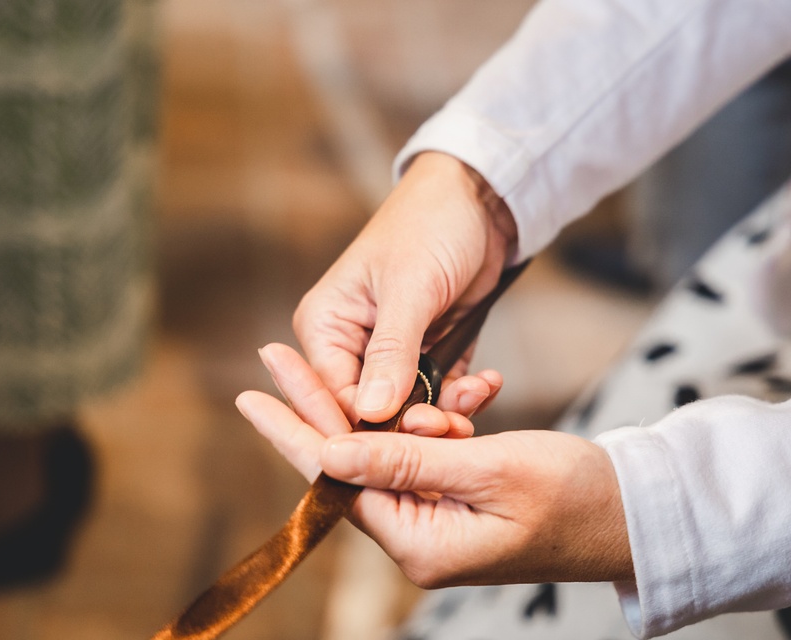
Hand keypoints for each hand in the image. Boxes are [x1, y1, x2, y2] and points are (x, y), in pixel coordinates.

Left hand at [237, 343, 633, 587]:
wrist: (634, 513)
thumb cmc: (574, 494)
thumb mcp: (489, 468)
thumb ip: (406, 460)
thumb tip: (331, 452)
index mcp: (419, 543)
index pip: (337, 478)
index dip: (294, 429)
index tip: (251, 392)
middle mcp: (417, 539)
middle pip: (350, 464)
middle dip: (321, 407)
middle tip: (274, 357)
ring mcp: (436, 521)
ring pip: (388, 455)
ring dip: (401, 414)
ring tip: (448, 393)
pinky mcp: (455, 502)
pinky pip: (423, 455)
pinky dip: (432, 424)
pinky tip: (461, 398)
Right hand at [293, 151, 517, 423]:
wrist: (480, 201)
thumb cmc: (430, 225)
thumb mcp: (410, 288)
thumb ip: (391, 353)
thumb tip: (369, 413)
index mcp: (326, 325)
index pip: (333, 396)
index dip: (369, 426)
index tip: (412, 440)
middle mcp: (350, 344)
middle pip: (371, 409)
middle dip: (412, 421)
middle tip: (453, 426)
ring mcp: (390, 352)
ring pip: (409, 406)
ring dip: (444, 410)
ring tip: (475, 397)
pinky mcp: (427, 352)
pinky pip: (439, 390)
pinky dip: (462, 394)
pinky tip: (485, 383)